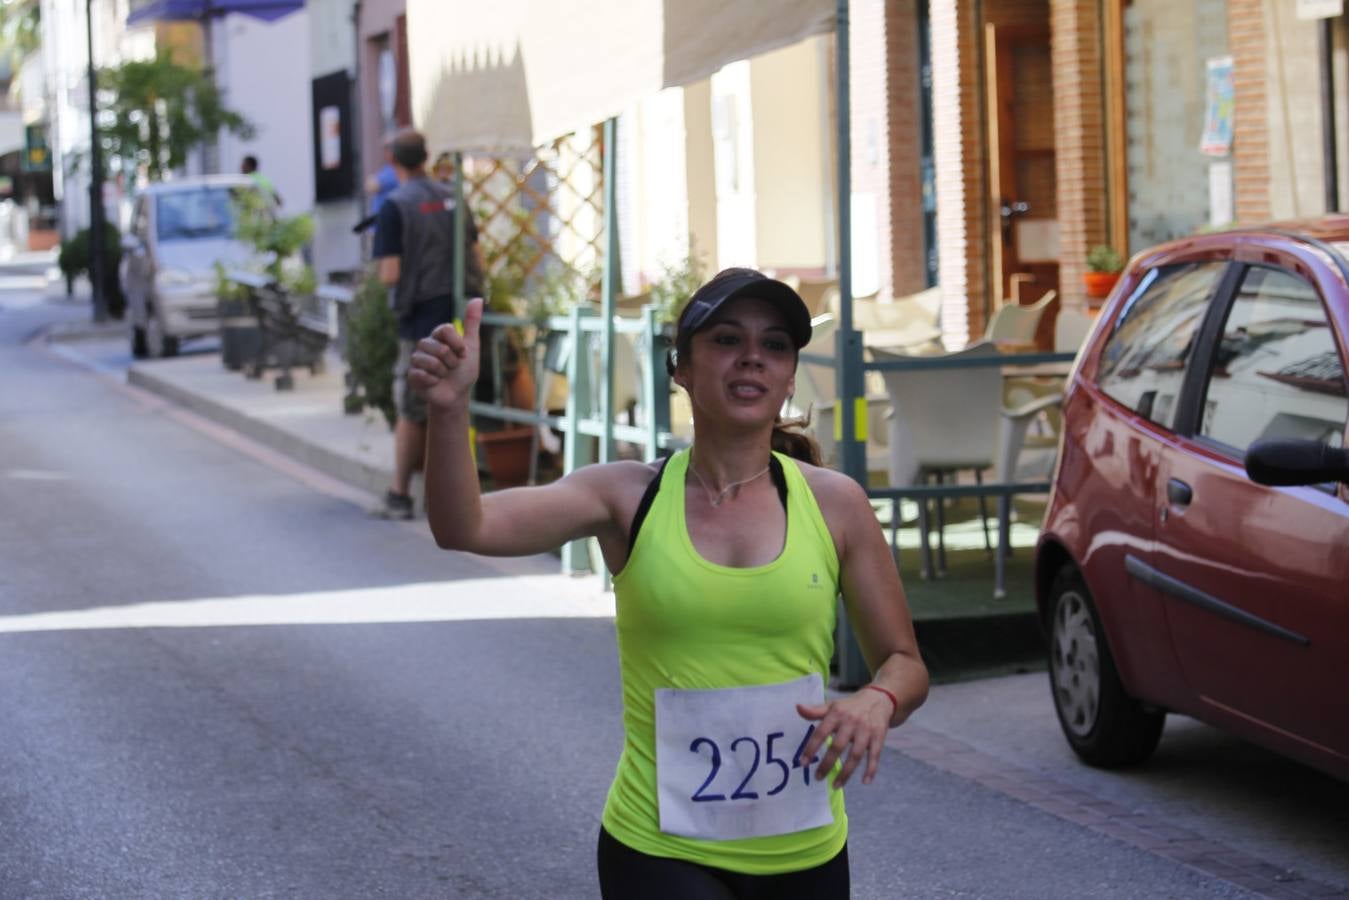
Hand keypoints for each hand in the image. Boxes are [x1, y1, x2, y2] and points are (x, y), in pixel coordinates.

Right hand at [407, 297, 482, 411]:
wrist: (456, 395)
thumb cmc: (464, 371)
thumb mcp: (472, 346)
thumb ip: (472, 323)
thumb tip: (477, 299)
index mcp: (438, 336)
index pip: (446, 330)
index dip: (458, 344)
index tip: (462, 353)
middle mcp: (425, 344)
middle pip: (440, 348)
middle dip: (452, 361)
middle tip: (452, 367)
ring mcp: (416, 359)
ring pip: (431, 362)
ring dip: (443, 372)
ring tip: (443, 375)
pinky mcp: (411, 374)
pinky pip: (422, 375)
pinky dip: (434, 381)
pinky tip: (434, 383)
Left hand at [794, 689, 892, 787]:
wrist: (879, 699)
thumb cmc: (850, 706)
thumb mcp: (832, 705)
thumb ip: (815, 710)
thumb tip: (797, 707)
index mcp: (837, 714)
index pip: (821, 733)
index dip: (811, 748)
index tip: (803, 763)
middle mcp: (851, 722)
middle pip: (837, 747)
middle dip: (826, 764)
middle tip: (818, 778)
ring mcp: (866, 731)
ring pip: (855, 755)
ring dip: (846, 773)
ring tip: (835, 785)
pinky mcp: (879, 738)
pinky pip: (874, 756)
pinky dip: (871, 770)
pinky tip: (865, 782)